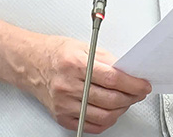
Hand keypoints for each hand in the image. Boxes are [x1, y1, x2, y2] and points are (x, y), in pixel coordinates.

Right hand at [21, 35, 151, 133]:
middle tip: (137, 93)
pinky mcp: (61, 116)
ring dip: (121, 110)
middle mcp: (68, 85)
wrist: (30, 63)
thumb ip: (106, 59)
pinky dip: (106, 121)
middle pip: (110, 99)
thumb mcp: (83, 46)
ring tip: (125, 101)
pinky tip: (110, 112)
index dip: (133, 84)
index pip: (112, 79)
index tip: (143, 85)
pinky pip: (90, 126)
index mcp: (75, 64)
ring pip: (103, 116)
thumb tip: (127, 71)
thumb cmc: (54, 53)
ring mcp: (64, 103)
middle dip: (131, 97)